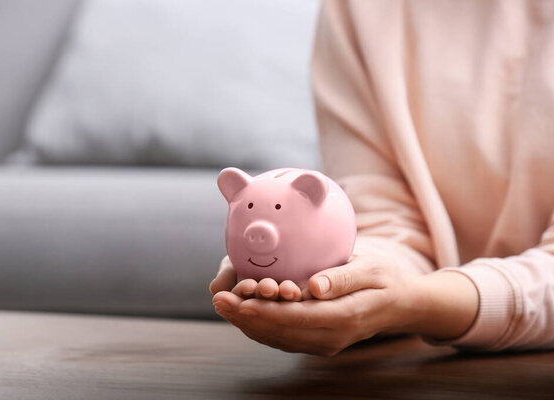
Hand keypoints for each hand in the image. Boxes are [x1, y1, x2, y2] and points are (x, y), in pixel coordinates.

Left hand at [211, 254, 478, 355]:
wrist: (403, 304)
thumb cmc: (387, 279)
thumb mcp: (371, 269)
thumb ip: (342, 278)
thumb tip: (313, 287)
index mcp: (344, 318)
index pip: (294, 318)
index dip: (261, 311)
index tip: (235, 300)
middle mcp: (331, 337)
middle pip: (280, 332)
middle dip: (246, 318)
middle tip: (219, 300)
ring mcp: (325, 343)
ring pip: (278, 338)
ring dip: (249, 324)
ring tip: (224, 305)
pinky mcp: (319, 340)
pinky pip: (285, 338)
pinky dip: (262, 327)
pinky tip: (244, 313)